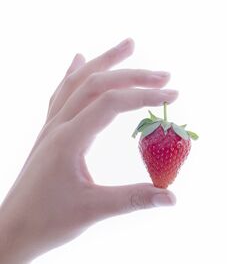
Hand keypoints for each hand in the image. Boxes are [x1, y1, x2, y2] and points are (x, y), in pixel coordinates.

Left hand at [0, 38, 177, 262]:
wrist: (11, 229)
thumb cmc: (47, 221)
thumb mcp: (94, 210)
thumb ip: (135, 199)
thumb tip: (173, 198)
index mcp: (68, 139)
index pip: (110, 103)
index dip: (144, 95)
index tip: (173, 95)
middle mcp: (57, 125)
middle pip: (96, 84)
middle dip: (132, 74)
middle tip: (164, 74)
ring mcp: (51, 126)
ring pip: (77, 82)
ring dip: (104, 61)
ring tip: (129, 45)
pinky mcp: (50, 132)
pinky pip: (61, 93)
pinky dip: (74, 73)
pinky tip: (79, 60)